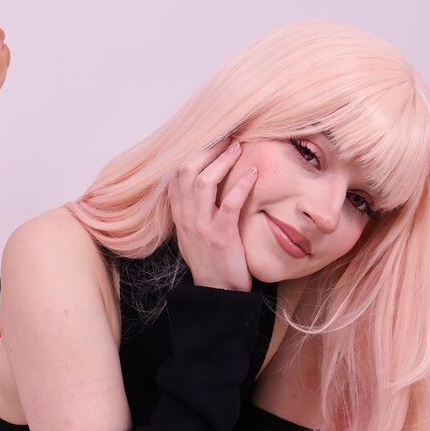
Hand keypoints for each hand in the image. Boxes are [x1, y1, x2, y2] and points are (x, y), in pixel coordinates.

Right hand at [168, 138, 257, 290]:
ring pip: (204, 183)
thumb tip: (204, 184)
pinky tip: (252, 173)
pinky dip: (241, 186)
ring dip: (222, 161)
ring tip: (237, 147)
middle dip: (207, 150)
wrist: (217, 293)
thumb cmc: (211, 262)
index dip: (193, 154)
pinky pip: (229, 205)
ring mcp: (201, 227)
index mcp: (179, 215)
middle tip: (226, 137)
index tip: (211, 140)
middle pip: (187, 172)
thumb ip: (194, 210)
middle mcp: (186, 218)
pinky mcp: (220, 236)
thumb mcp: (194, 233)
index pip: (177, 176)